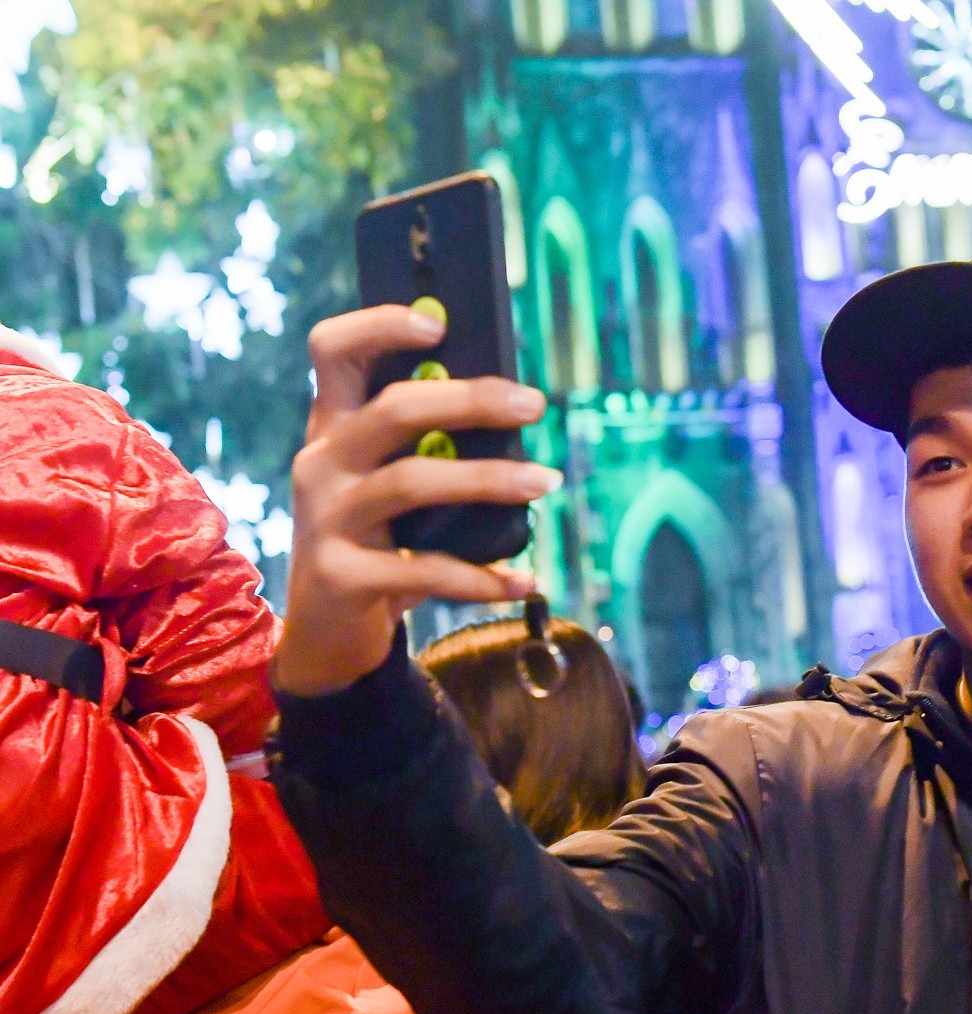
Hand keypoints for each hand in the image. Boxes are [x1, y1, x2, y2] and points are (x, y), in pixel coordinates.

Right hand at [274, 305, 558, 697]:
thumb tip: (514, 408)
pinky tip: (524, 580)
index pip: (334, 351)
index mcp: (334, 426)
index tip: (438, 323)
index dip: (380, 326)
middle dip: (470, 400)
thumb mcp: (392, 482)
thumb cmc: (381, 539)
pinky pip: (423, 570)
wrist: (329, 628)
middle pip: (393, 410)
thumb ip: (433, 445)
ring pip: (411, 482)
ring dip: (488, 480)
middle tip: (533, 405)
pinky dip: (481, 577)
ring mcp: (326, 518)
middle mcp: (321, 462)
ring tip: (546, 481)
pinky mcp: (341, 576)